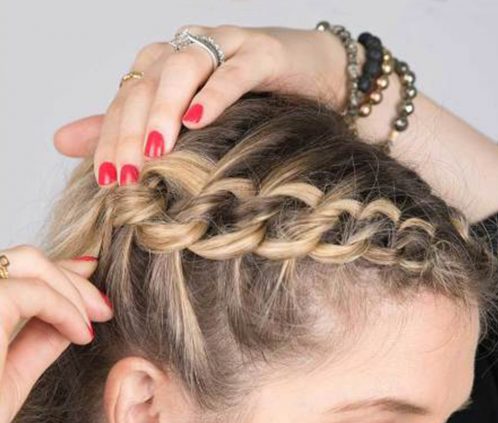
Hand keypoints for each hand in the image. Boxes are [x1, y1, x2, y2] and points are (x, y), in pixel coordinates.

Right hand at [0, 247, 113, 422]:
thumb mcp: (12, 373)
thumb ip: (38, 339)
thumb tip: (73, 315)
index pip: (14, 270)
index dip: (57, 273)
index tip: (92, 291)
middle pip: (23, 259)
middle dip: (72, 279)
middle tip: (104, 309)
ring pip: (31, 263)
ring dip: (74, 290)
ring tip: (97, 322)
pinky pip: (36, 292)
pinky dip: (67, 309)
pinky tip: (83, 335)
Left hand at [52, 25, 348, 185]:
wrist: (315, 75)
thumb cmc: (250, 103)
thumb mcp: (183, 120)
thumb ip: (125, 128)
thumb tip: (63, 142)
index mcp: (162, 67)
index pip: (124, 101)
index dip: (110, 139)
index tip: (106, 183)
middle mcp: (186, 50)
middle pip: (146, 84)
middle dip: (131, 131)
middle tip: (124, 177)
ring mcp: (225, 46)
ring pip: (183, 68)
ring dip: (166, 108)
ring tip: (157, 149)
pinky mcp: (262, 52)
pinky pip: (233, 69)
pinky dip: (215, 92)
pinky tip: (199, 119)